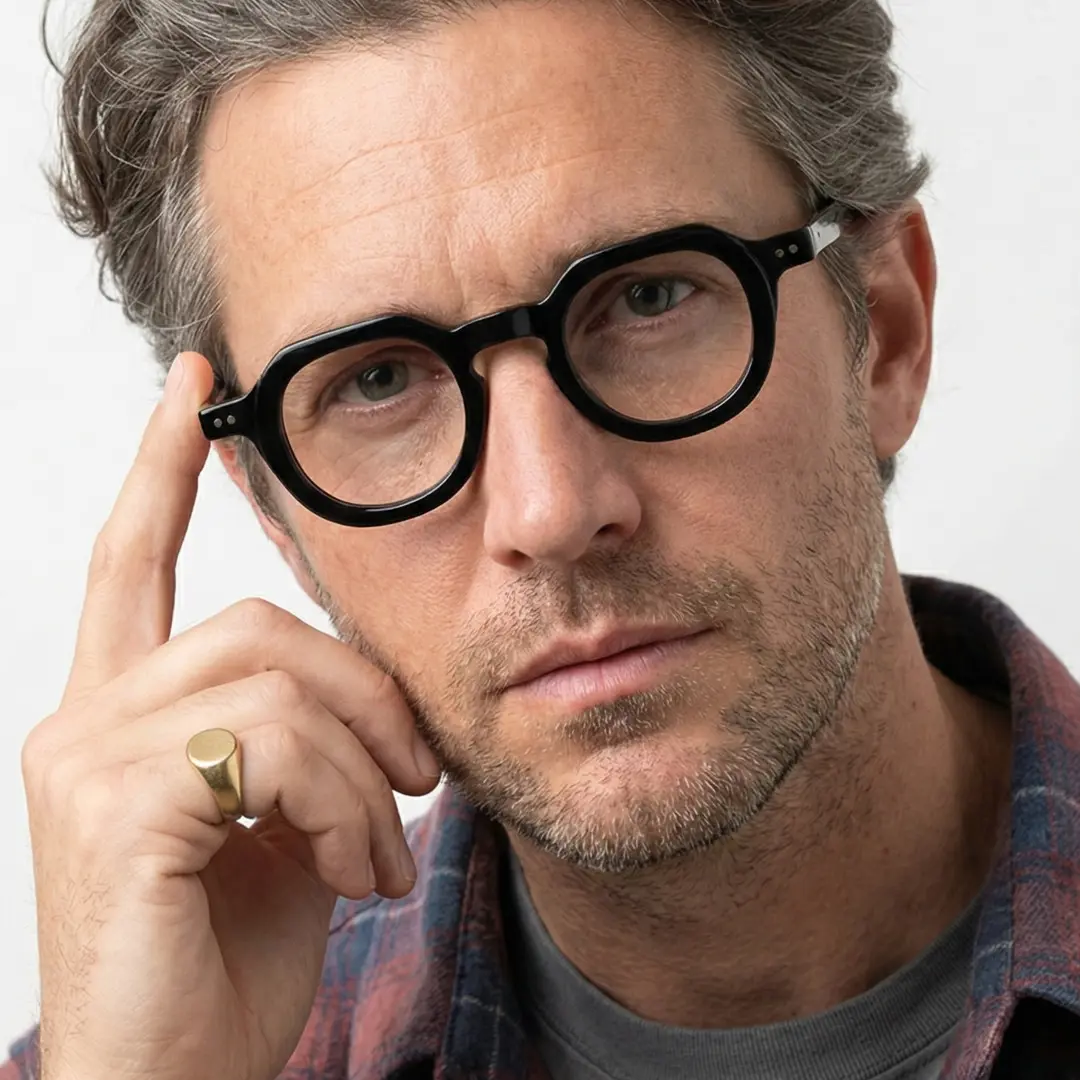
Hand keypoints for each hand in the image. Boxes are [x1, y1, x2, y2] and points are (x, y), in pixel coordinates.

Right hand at [21, 353, 441, 1079]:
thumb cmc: (229, 955)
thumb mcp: (286, 821)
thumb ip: (302, 736)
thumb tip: (364, 688)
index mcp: (122, 709)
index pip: (132, 556)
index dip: (163, 465)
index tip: (198, 382)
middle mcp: (84, 715)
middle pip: (259, 621)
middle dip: (367, 692)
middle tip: (418, 776)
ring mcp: (86, 755)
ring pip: (279, 680)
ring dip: (364, 766)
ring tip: (381, 847)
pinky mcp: (112, 803)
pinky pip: (271, 745)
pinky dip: (344, 805)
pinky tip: (356, 871)